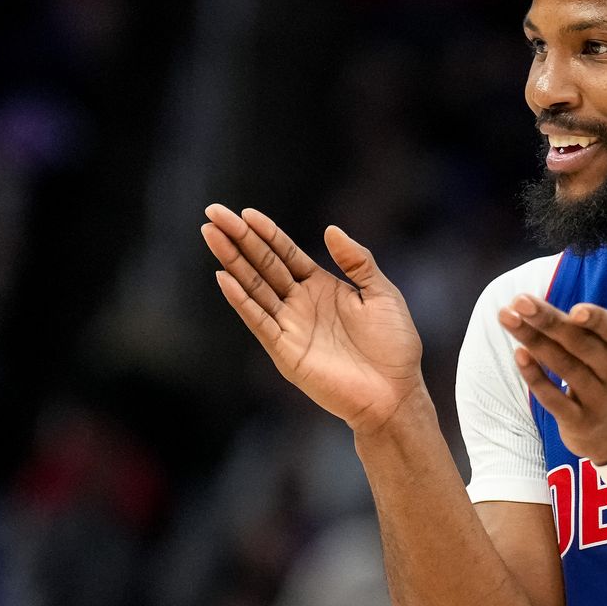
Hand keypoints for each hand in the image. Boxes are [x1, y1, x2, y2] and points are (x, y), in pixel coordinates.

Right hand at [201, 205, 426, 434]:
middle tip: (213, 213)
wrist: (395, 392)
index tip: (244, 212)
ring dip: (232, 261)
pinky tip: (224, 277)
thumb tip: (331, 229)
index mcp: (321, 286)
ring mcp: (290, 326)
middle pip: (262, 264)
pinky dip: (241, 300)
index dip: (265, 233)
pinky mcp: (285, 351)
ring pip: (254, 287)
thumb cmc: (394, 346)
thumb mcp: (382, 293)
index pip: (285, 253)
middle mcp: (300, 303)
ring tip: (211, 235)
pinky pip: (259, 321)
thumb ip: (358, 261)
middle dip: (238, 239)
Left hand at [501, 248, 606, 464]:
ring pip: (562, 366)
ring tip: (506, 317)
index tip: (574, 309)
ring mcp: (600, 401)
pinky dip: (535, 377)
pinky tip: (518, 354)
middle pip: (580, 344)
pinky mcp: (579, 422)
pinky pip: (553, 398)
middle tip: (519, 300)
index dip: (596, 321)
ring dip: (532, 341)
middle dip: (547, 321)